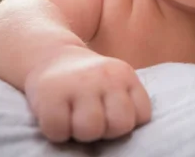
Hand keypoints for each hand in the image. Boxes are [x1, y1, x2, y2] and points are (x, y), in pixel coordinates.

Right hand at [24, 46, 150, 141]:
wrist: (51, 55)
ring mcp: (79, 83)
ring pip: (90, 130)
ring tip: (74, 119)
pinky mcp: (51, 92)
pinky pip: (58, 131)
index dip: (126, 122)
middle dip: (106, 130)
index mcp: (125, 76)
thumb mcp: (114, 84)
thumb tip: (126, 139)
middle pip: (120, 125)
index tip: (111, 115)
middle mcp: (106, 77)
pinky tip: (57, 117)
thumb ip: (124, 104)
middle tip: (92, 120)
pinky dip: (56, 132)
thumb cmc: (88, 82)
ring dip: (80, 133)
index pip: (142, 116)